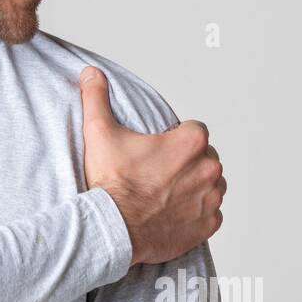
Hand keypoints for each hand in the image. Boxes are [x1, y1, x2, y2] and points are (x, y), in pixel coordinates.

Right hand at [79, 66, 225, 265]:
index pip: (194, 131)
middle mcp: (208, 169)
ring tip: (165, 193)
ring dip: (195, 186)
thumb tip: (90, 72)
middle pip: (204, 157)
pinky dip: (197, 213)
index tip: (156, 151)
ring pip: (211, 184)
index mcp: (190, 143)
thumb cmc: (110, 183)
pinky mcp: (208, 224)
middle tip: (157, 173)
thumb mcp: (100, 133)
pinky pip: (211, 213)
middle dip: (186, 162)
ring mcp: (210, 198)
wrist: (113, 229)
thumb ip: (97, 97)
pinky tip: (173, 213)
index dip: (174, 140)